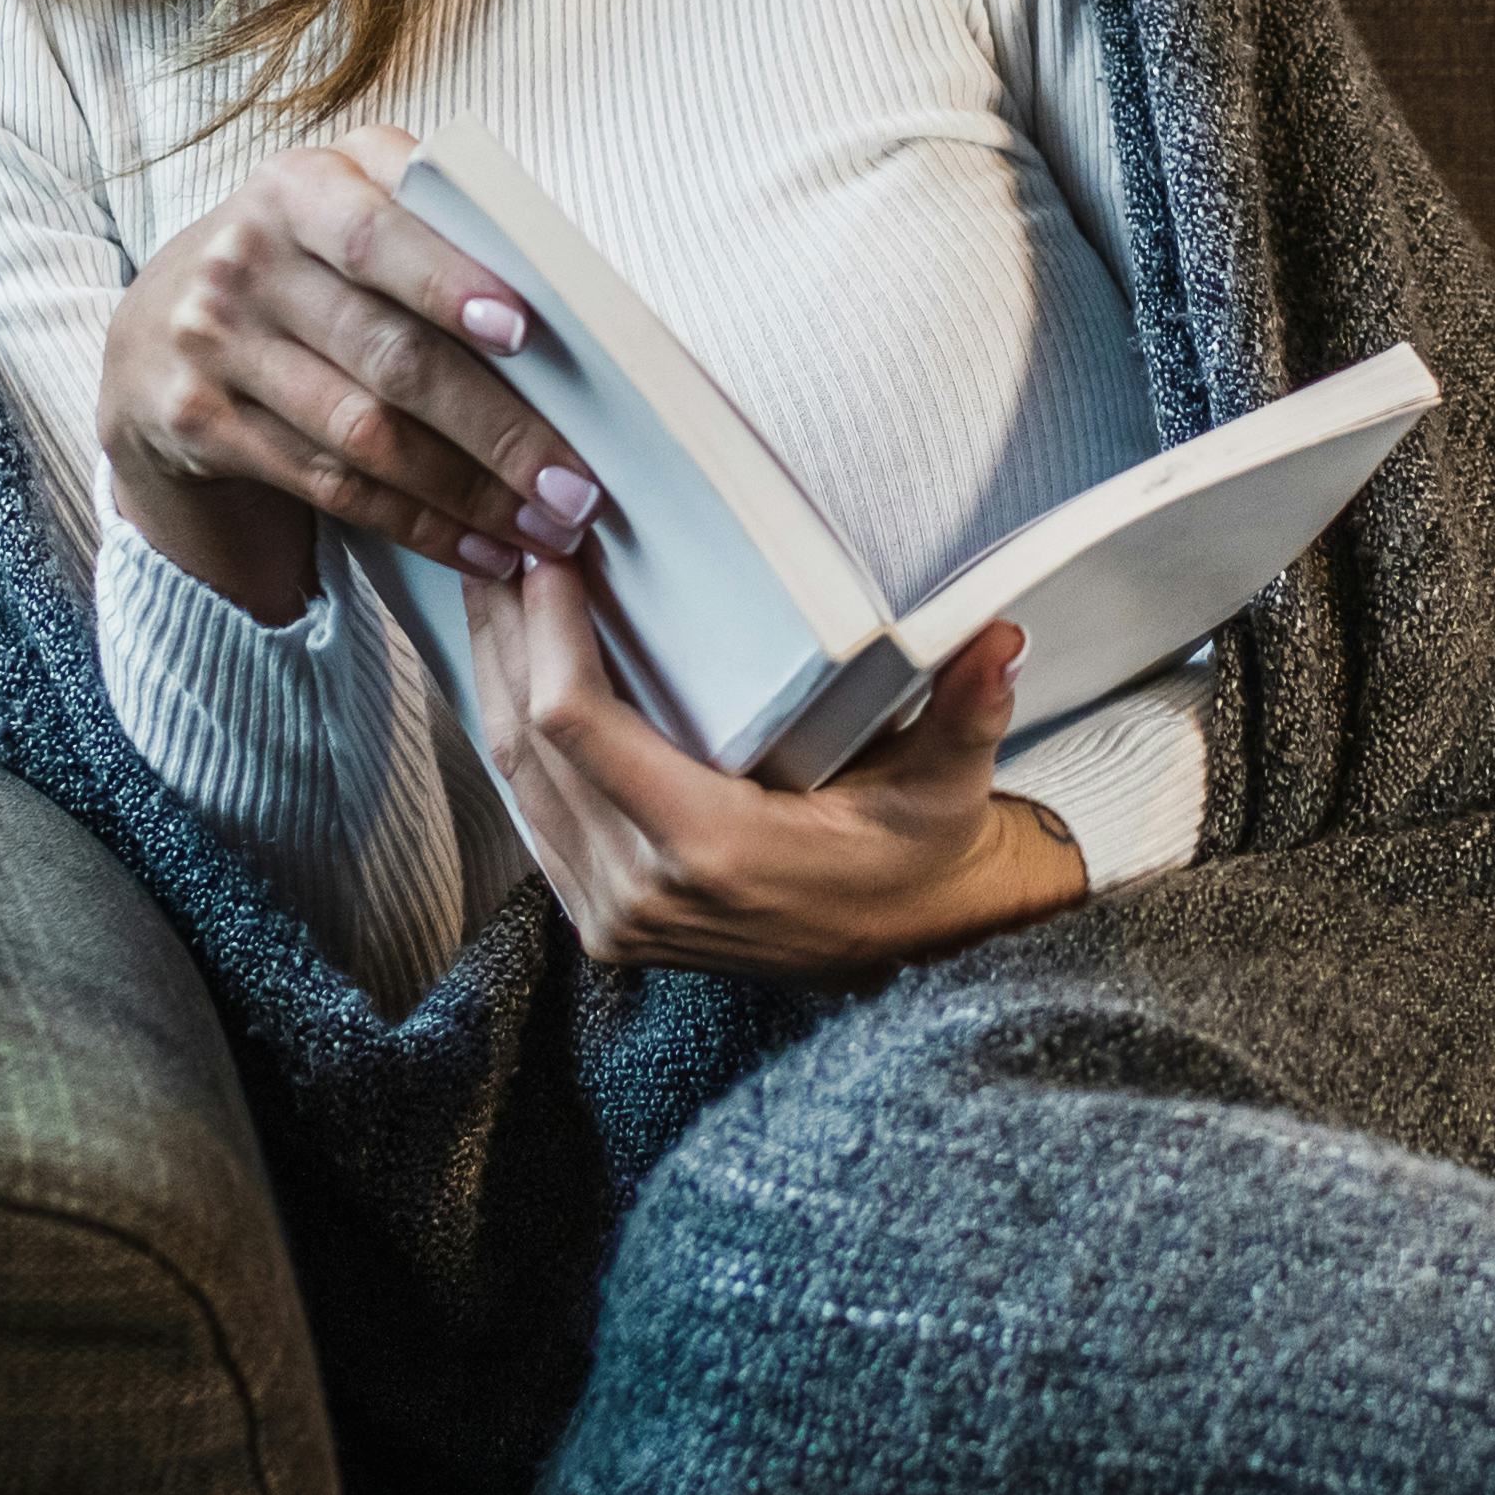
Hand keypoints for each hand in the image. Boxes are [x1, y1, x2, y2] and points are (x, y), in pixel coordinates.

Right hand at [91, 125, 602, 624]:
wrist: (155, 331)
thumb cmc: (301, 263)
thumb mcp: (345, 203)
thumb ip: (431, 217)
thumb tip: (569, 284)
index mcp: (298, 188)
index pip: (378, 236)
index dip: (448, 283)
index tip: (525, 332)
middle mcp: (244, 262)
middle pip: (388, 356)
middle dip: (497, 429)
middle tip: (577, 486)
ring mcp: (213, 346)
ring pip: (364, 436)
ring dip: (469, 494)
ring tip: (548, 530)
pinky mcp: (200, 424)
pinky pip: (329, 487)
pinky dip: (418, 524)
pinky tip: (482, 549)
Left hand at [469, 562, 1080, 981]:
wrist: (909, 955)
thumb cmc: (918, 859)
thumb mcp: (949, 787)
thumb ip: (969, 711)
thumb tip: (1001, 635)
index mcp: (710, 849)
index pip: (578, 726)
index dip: (545, 632)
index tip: (549, 554)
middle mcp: (643, 892)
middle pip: (523, 743)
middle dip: (503, 634)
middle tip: (499, 539)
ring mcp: (613, 916)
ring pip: (514, 779)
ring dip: (494, 678)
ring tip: (493, 586)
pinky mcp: (602, 921)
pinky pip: (531, 814)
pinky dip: (514, 737)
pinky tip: (514, 669)